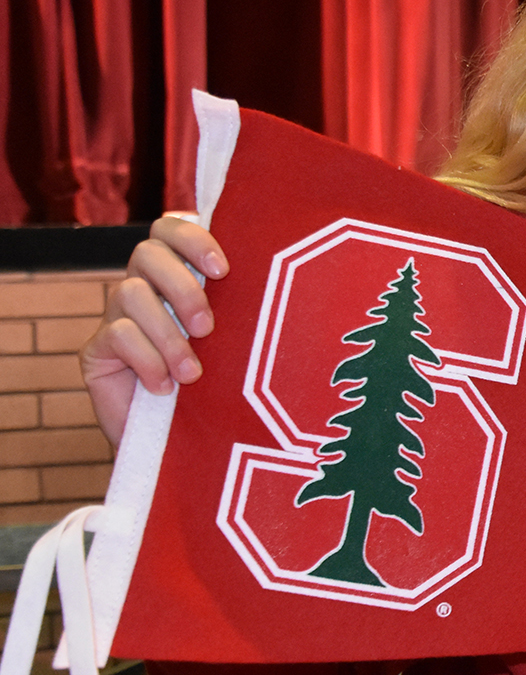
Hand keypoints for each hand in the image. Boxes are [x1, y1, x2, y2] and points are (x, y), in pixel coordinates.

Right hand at [80, 215, 228, 447]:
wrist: (185, 445)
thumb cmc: (221, 387)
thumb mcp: (237, 342)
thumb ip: (242, 307)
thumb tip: (280, 281)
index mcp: (180, 275)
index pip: (171, 228)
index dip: (192, 238)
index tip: (223, 270)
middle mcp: (145, 288)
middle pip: (147, 252)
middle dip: (181, 286)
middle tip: (208, 328)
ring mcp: (117, 317)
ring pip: (129, 291)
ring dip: (168, 333)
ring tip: (191, 374)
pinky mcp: (96, 351)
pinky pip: (116, 333)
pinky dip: (147, 359)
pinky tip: (165, 388)